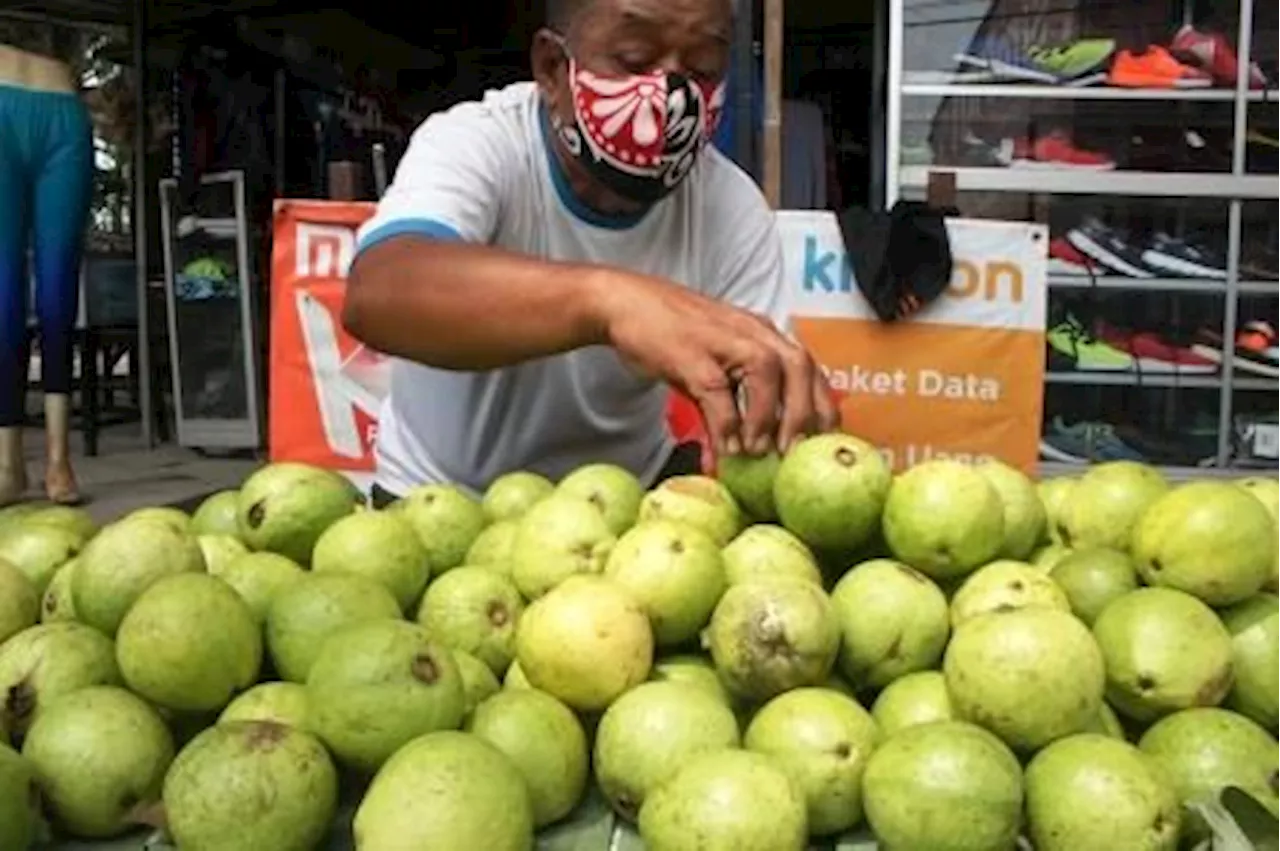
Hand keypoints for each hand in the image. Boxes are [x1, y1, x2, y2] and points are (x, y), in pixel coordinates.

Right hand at [595, 270, 839, 457]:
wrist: (624, 304)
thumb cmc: (670, 337)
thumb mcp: (710, 372)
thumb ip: (728, 410)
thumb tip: (735, 457)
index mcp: (763, 335)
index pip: (809, 369)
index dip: (822, 407)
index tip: (823, 443)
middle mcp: (752, 332)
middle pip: (800, 367)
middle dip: (805, 414)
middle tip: (795, 452)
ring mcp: (723, 339)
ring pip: (767, 371)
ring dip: (769, 417)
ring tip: (761, 452)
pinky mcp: (693, 353)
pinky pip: (718, 390)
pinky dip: (726, 423)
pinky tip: (726, 449)